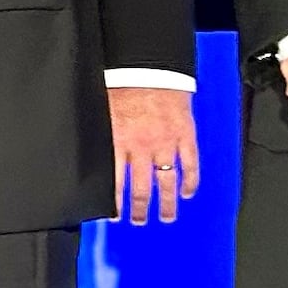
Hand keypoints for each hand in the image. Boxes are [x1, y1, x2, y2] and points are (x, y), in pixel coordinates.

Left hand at [109, 85, 199, 224]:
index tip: (116, 217)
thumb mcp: (105, 112)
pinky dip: (190, 181)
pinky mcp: (185, 136)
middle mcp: (142, 147)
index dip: (116, 202)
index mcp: (119, 142)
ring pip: (166, 181)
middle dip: (140, 209)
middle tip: (140, 221)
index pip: (116, 182)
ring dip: (166, 203)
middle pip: (141, 188)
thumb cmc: (124, 84)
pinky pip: (190, 164)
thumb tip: (97, 157)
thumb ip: (106, 138)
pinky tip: (187, 192)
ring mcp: (166, 143)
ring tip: (166, 216)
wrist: (151, 66)